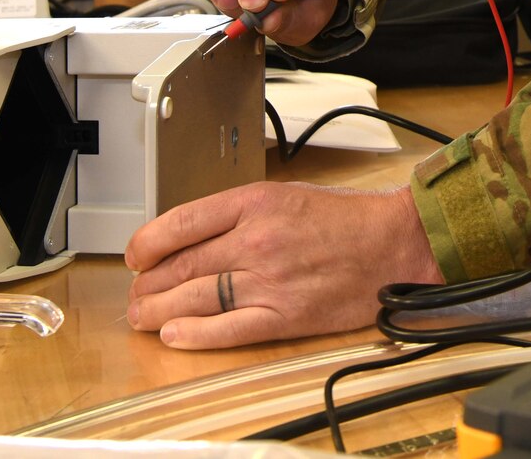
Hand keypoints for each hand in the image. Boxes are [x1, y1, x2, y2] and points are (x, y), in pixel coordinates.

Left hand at [126, 182, 444, 347]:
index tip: (134, 255)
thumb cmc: (346, 219)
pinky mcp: (285, 314)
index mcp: (255, 203)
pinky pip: (229, 328)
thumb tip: (192, 237)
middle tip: (137, 292)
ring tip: (144, 316)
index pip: (181, 223)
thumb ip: (239, 214)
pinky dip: (196, 334)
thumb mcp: (286, 195)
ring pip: (196, 298)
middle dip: (149, 283)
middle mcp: (256, 240)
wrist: (395, 243)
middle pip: (182, 265)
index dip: (147, 243)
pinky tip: (175, 335)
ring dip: (161, 310)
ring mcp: (269, 280)